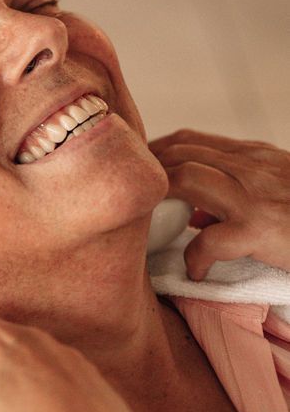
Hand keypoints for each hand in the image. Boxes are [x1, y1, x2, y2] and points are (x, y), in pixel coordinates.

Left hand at [148, 128, 289, 277]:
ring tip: (152, 224)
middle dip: (149, 172)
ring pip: (186, 177)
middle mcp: (248, 167)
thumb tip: (196, 216)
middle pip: (180, 153)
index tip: (140, 173)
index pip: (189, 141)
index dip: (156, 154)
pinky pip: (210, 239)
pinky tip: (196, 271)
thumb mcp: (276, 187)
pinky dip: (196, 256)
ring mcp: (250, 196)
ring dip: (161, 197)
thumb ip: (238, 189)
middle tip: (135, 198)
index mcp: (251, 156)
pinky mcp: (258, 229)